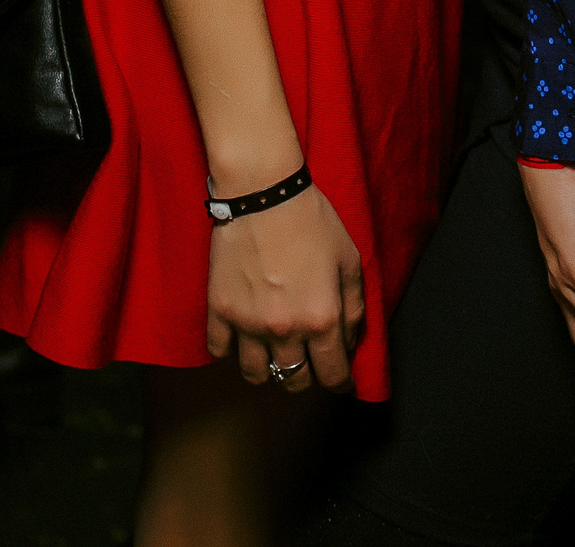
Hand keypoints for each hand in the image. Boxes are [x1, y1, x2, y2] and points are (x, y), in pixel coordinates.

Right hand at [206, 179, 364, 394]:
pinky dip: (231, 350)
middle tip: (308, 362)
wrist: (265, 191)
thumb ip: (354, 306)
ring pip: (256, 375)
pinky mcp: (220, 310)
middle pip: (294, 381)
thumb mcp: (349, 258)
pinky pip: (220, 351)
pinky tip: (241, 338)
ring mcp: (248, 323)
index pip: (333, 375)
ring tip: (273, 354)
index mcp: (321, 319)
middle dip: (306, 378)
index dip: (340, 383)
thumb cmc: (311, 219)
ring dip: (268, 371)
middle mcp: (285, 330)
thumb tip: (349, 339)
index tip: (340, 380)